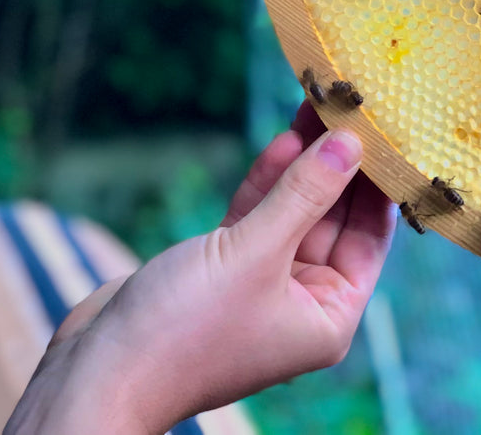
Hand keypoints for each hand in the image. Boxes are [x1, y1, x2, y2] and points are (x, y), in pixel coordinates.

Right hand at [5, 105, 395, 433]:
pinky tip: (287, 138)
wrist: (93, 374)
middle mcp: (303, 302)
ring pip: (295, 210)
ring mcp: (262, 284)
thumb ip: (306, 194)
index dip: (378, 181)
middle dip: (340, 162)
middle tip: (353, 106)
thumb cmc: (182, 332)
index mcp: (329, 316)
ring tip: (322, 105)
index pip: (371, 235)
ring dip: (305, 162)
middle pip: (334, 217)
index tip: (387, 130)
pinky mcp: (221, 268)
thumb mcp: (255, 253)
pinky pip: (258, 216)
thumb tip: (351, 143)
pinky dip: (270, 181)